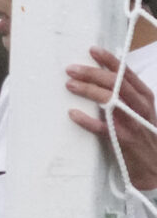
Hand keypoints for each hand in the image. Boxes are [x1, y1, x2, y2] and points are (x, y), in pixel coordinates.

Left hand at [69, 47, 156, 192]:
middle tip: (71, 69)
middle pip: (116, 84)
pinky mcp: (122, 140)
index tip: (92, 50)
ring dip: (88, 91)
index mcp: (145, 96)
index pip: (126, 74)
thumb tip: (104, 79)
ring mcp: (132, 123)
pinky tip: (73, 114)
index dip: (110, 61)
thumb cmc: (143, 135)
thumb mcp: (139, 111)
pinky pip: (102, 128)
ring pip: (110, 101)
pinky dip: (87, 120)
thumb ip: (126, 96)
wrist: (155, 166)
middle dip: (92, 74)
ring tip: (69, 85)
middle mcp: (140, 106)